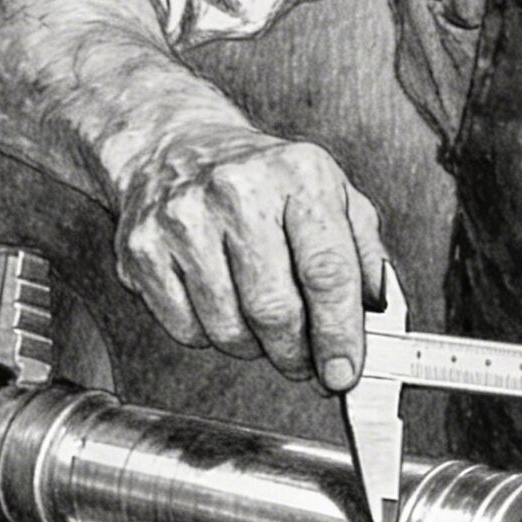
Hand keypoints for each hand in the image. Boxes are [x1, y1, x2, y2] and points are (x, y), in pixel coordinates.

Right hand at [110, 113, 385, 390]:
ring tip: (263, 326)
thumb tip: (378, 321)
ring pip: (228, 329)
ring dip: (255, 348)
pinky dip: (212, 337)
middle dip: (297, 354)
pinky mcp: (143, 249)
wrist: (175, 148)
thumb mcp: (332, 195)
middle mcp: (236, 190)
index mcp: (298, 175)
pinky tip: (222, 306)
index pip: (327, 271)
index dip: (339, 334)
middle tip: (307, 364)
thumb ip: (365, 255)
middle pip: (274, 309)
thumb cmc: (265, 182)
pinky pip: (187, 330)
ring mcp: (183, 220)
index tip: (345, 373)